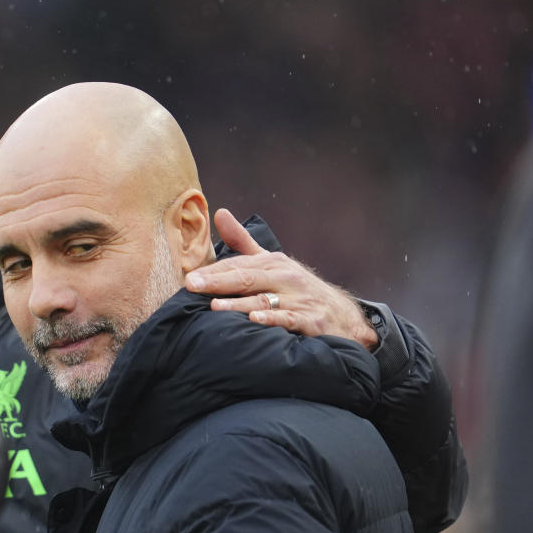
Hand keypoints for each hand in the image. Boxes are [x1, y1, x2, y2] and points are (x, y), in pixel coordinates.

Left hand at [185, 209, 377, 349]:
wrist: (342, 316)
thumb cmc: (297, 288)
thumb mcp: (272, 262)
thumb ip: (243, 242)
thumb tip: (219, 213)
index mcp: (273, 263)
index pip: (239, 265)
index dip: (214, 271)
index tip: (190, 278)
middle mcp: (285, 278)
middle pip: (247, 279)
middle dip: (218, 282)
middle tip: (193, 286)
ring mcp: (298, 298)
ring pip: (263, 300)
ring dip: (238, 303)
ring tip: (214, 306)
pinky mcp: (310, 320)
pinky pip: (288, 319)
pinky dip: (272, 319)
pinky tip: (255, 320)